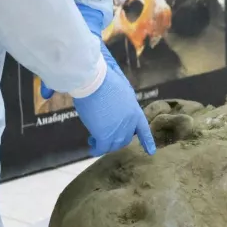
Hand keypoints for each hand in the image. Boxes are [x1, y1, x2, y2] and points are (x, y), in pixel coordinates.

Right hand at [42, 4, 154, 156]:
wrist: (92, 79)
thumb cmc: (98, 74)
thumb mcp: (109, 83)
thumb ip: (102, 93)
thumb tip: (75, 88)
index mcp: (132, 106)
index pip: (142, 127)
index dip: (146, 140)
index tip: (151, 152)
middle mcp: (129, 120)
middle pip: (126, 137)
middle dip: (116, 139)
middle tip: (103, 138)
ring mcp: (120, 128)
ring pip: (114, 144)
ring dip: (104, 144)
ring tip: (94, 141)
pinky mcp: (106, 135)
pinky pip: (102, 147)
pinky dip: (96, 149)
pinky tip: (91, 148)